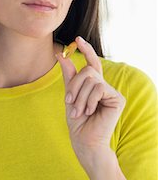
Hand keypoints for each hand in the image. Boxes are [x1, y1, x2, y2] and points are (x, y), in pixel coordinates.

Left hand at [56, 36, 125, 167]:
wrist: (84, 140)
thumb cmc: (77, 122)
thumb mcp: (69, 96)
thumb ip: (68, 76)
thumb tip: (60, 54)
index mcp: (93, 85)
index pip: (91, 63)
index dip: (86, 50)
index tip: (77, 39)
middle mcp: (104, 86)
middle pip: (88, 70)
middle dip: (74, 86)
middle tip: (69, 102)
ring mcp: (112, 92)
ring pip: (91, 80)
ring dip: (80, 97)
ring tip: (79, 111)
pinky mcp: (118, 98)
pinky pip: (99, 88)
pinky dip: (89, 100)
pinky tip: (90, 111)